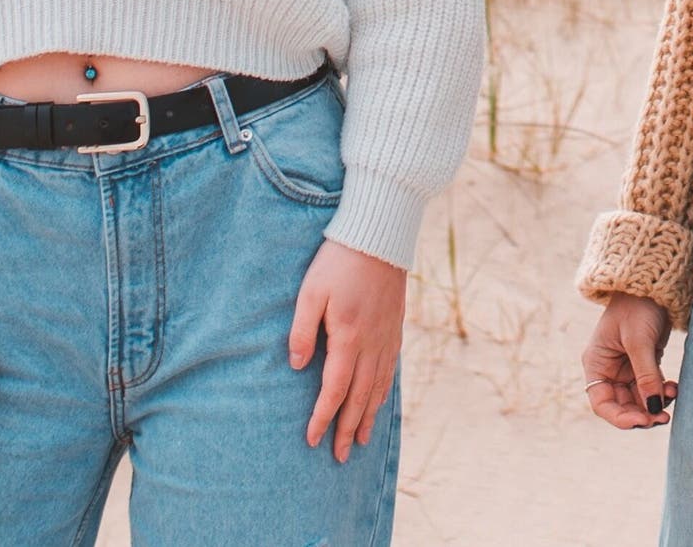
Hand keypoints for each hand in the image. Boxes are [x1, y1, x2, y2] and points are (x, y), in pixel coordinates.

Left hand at [291, 239, 406, 462]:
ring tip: (362, 440)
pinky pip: (390, 371)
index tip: (312, 439)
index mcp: (348, 338)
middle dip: (348, 429)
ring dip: (368, 417)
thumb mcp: (310, 292)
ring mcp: (387, 337)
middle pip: (360, 398)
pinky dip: (383, 393)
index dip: (323, 418)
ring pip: (378, 388)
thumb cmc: (338, 261)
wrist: (380, 235)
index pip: (335, 391)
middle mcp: (372, 345)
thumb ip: (301, 331)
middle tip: (340, 456)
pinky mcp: (395, 328)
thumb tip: (297, 367)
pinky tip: (378, 401)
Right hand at [583, 294, 676, 428]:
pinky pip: (652, 387)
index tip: (641, 421)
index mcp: (596, 363)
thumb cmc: (637, 307)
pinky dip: (662, 392)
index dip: (619, 417)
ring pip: (639, 399)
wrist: (653, 285)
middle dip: (641, 414)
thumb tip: (654, 408)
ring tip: (673, 396)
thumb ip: (646, 375)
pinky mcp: (644, 364)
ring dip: (655, 403)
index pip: (602, 402)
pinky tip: (674, 389)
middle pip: (621, 405)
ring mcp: (626, 368)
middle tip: (663, 418)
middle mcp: (608, 370)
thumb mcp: (639, 340)